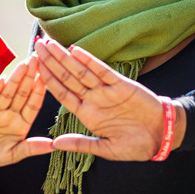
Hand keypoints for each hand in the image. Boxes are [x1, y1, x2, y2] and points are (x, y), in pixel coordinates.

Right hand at [0, 56, 53, 165]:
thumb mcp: (14, 154)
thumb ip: (31, 148)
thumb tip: (53, 145)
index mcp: (22, 122)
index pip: (33, 104)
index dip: (39, 92)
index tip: (47, 78)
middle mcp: (11, 113)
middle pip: (22, 93)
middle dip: (30, 77)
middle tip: (38, 60)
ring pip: (8, 93)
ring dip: (16, 79)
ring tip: (24, 64)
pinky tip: (2, 80)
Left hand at [34, 38, 174, 160]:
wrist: (162, 136)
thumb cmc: (136, 145)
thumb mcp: (106, 149)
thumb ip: (81, 144)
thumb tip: (55, 143)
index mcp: (87, 114)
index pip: (62, 94)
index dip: (47, 81)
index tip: (32, 69)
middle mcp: (93, 99)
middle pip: (67, 77)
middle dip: (50, 62)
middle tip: (36, 46)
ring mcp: (106, 90)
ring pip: (81, 71)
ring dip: (64, 57)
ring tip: (49, 43)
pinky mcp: (121, 84)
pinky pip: (102, 71)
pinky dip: (89, 60)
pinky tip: (75, 50)